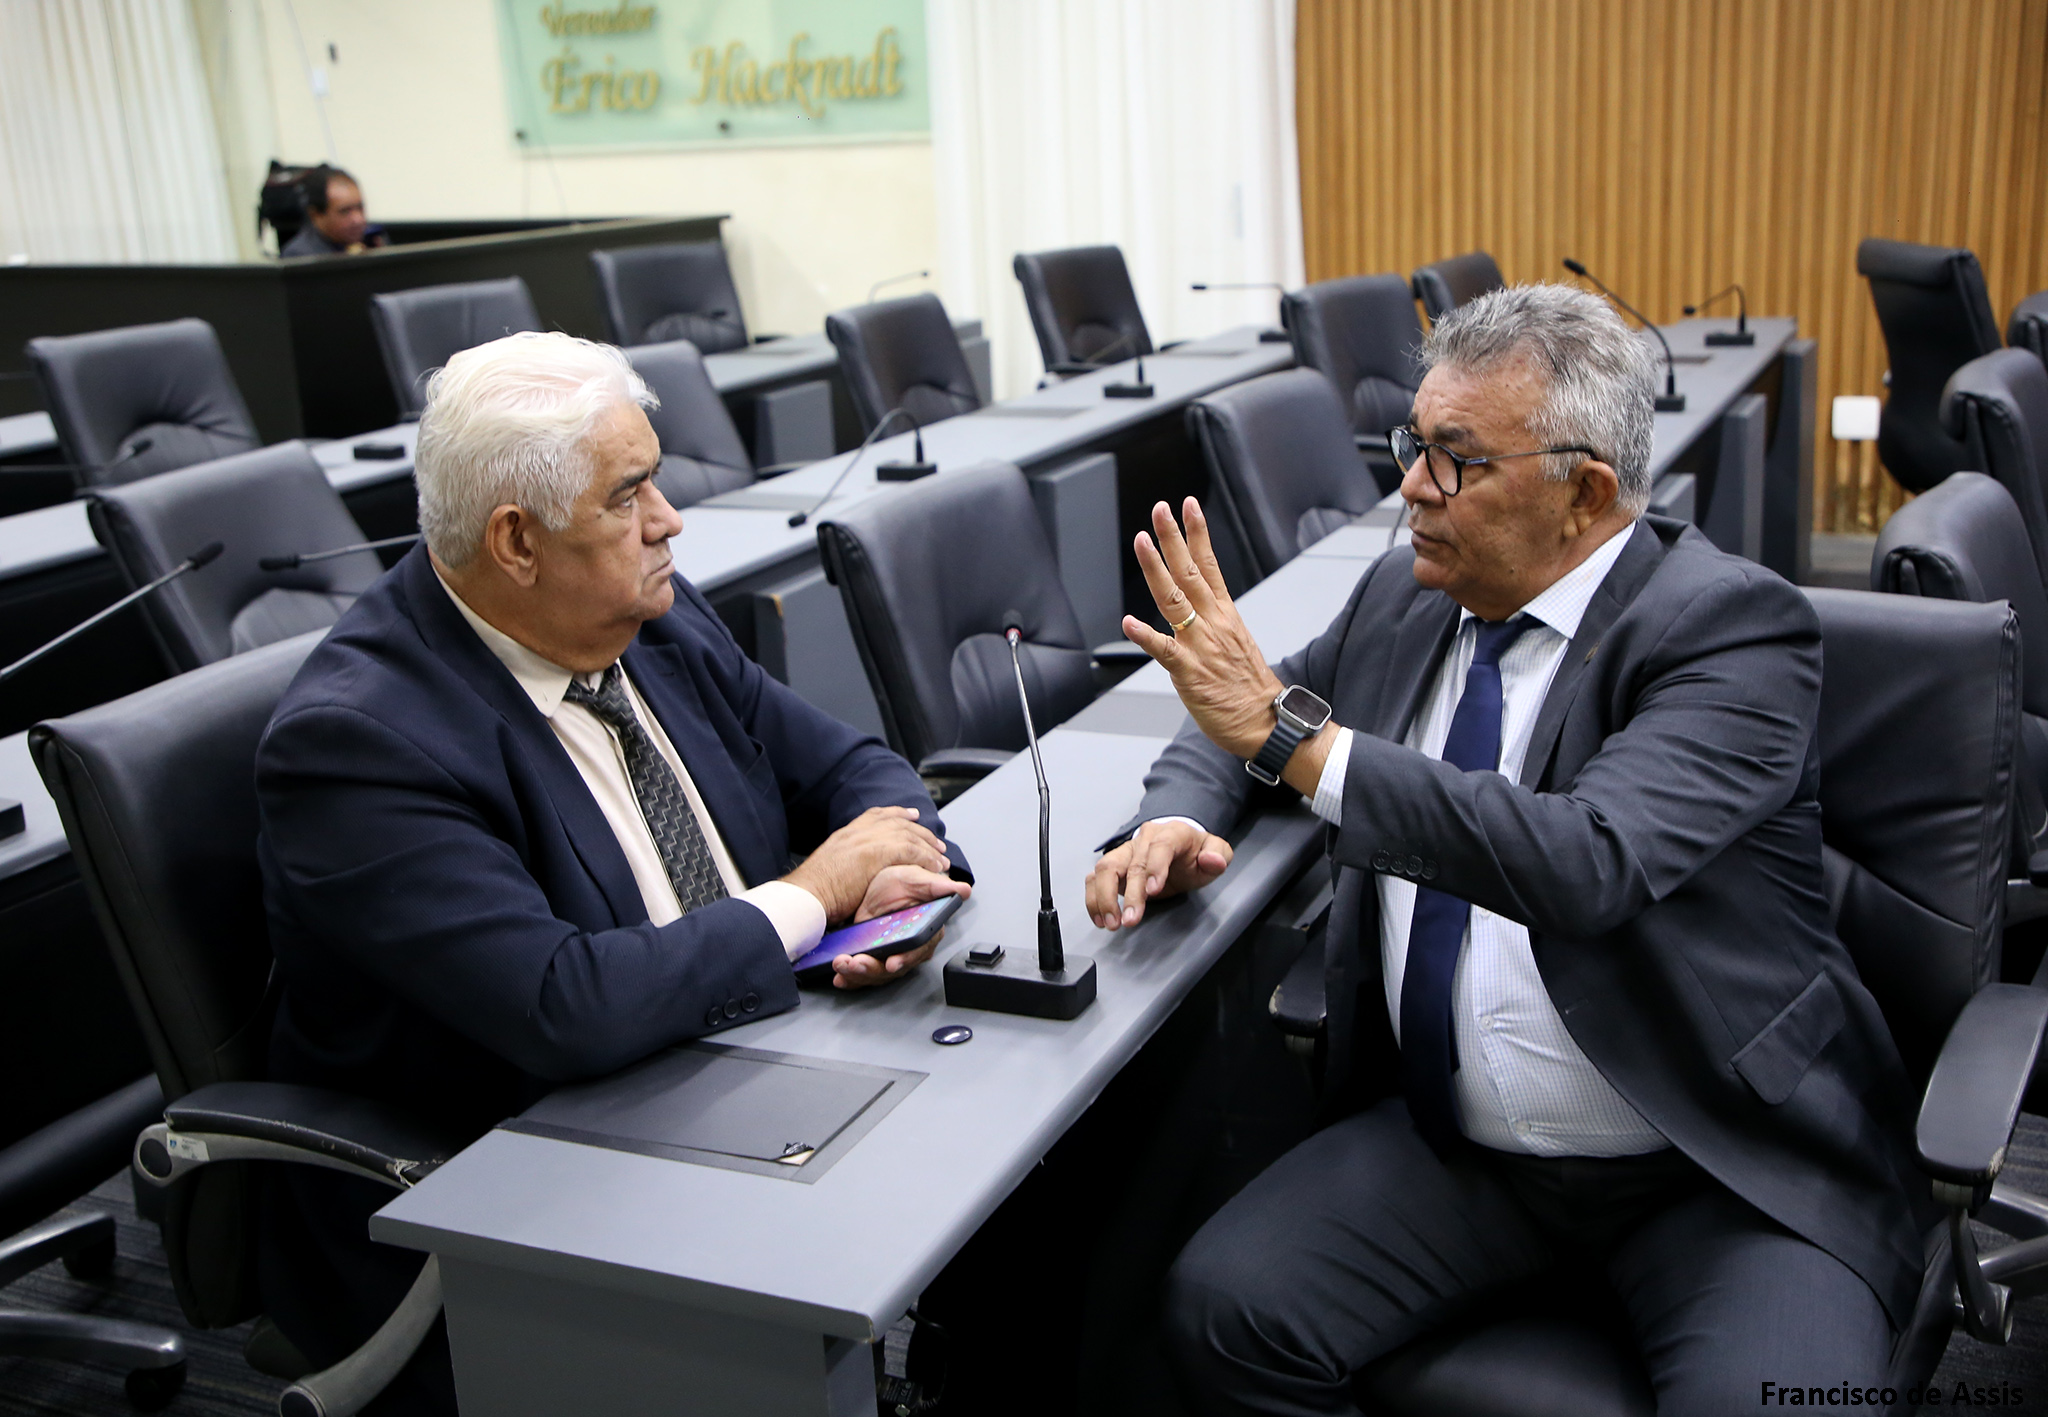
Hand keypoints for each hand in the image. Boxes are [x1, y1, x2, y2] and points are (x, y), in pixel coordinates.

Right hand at [783, 806, 951, 923]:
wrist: (806, 894)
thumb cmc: (813, 890)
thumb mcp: (829, 866)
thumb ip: (844, 862)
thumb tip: (852, 871)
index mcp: (845, 833)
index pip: (875, 815)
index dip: (897, 814)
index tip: (911, 815)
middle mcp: (857, 832)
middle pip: (897, 822)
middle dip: (920, 831)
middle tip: (936, 841)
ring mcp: (867, 840)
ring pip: (907, 835)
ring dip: (928, 847)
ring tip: (941, 858)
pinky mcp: (877, 854)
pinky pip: (910, 851)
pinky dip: (925, 858)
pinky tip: (934, 866)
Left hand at [830, 866, 971, 989]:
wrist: (879, 881)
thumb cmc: (903, 881)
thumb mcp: (918, 878)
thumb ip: (939, 886)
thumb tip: (963, 890)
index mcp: (925, 934)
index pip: (917, 952)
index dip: (905, 958)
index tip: (892, 962)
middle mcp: (908, 949)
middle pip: (893, 967)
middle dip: (872, 969)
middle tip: (855, 964)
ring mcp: (889, 954)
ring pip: (876, 973)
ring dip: (857, 974)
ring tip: (842, 966)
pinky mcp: (872, 956)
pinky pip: (863, 973)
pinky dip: (850, 978)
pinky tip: (839, 977)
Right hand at [1085, 818, 1233, 929]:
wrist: (1178, 846)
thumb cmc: (1194, 852)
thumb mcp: (1216, 851)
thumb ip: (1218, 855)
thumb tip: (1212, 860)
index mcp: (1172, 833)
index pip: (1161, 846)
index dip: (1155, 867)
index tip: (1153, 891)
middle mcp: (1144, 840)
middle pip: (1132, 863)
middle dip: (1131, 894)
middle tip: (1131, 920)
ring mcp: (1126, 852)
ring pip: (1105, 868)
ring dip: (1104, 897)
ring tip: (1112, 923)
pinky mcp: (1114, 865)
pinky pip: (1095, 878)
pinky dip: (1094, 899)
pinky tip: (1101, 918)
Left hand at [1123, 498, 1286, 759]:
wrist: (1266, 722)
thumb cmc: (1249, 689)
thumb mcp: (1236, 643)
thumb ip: (1215, 623)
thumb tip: (1198, 613)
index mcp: (1225, 615)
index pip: (1210, 564)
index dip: (1198, 533)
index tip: (1189, 506)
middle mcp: (1213, 623)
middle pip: (1190, 571)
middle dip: (1173, 537)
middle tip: (1160, 509)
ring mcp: (1200, 645)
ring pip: (1174, 599)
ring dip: (1156, 568)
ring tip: (1142, 541)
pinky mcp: (1189, 671)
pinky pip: (1163, 650)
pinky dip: (1145, 635)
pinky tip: (1129, 621)